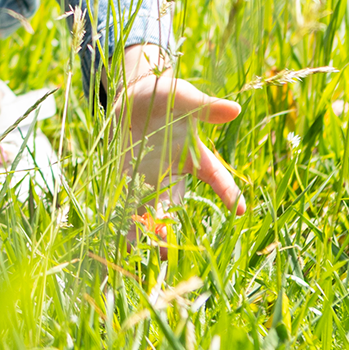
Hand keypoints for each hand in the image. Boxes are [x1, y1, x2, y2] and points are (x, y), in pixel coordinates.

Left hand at [118, 45, 243, 238]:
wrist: (136, 96)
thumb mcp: (185, 98)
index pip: (217, 178)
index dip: (229, 193)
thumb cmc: (167, 96)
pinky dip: (116, 219)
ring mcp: (147, 179)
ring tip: (130, 251)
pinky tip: (108, 236)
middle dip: (169, 231)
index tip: (240, 210)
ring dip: (139, 232)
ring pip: (146, 212)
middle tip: (166, 253)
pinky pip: (122, 201)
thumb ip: (205, 107)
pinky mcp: (123, 177)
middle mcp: (172, 175)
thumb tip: (235, 109)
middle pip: (174, 208)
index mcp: (195, 158)